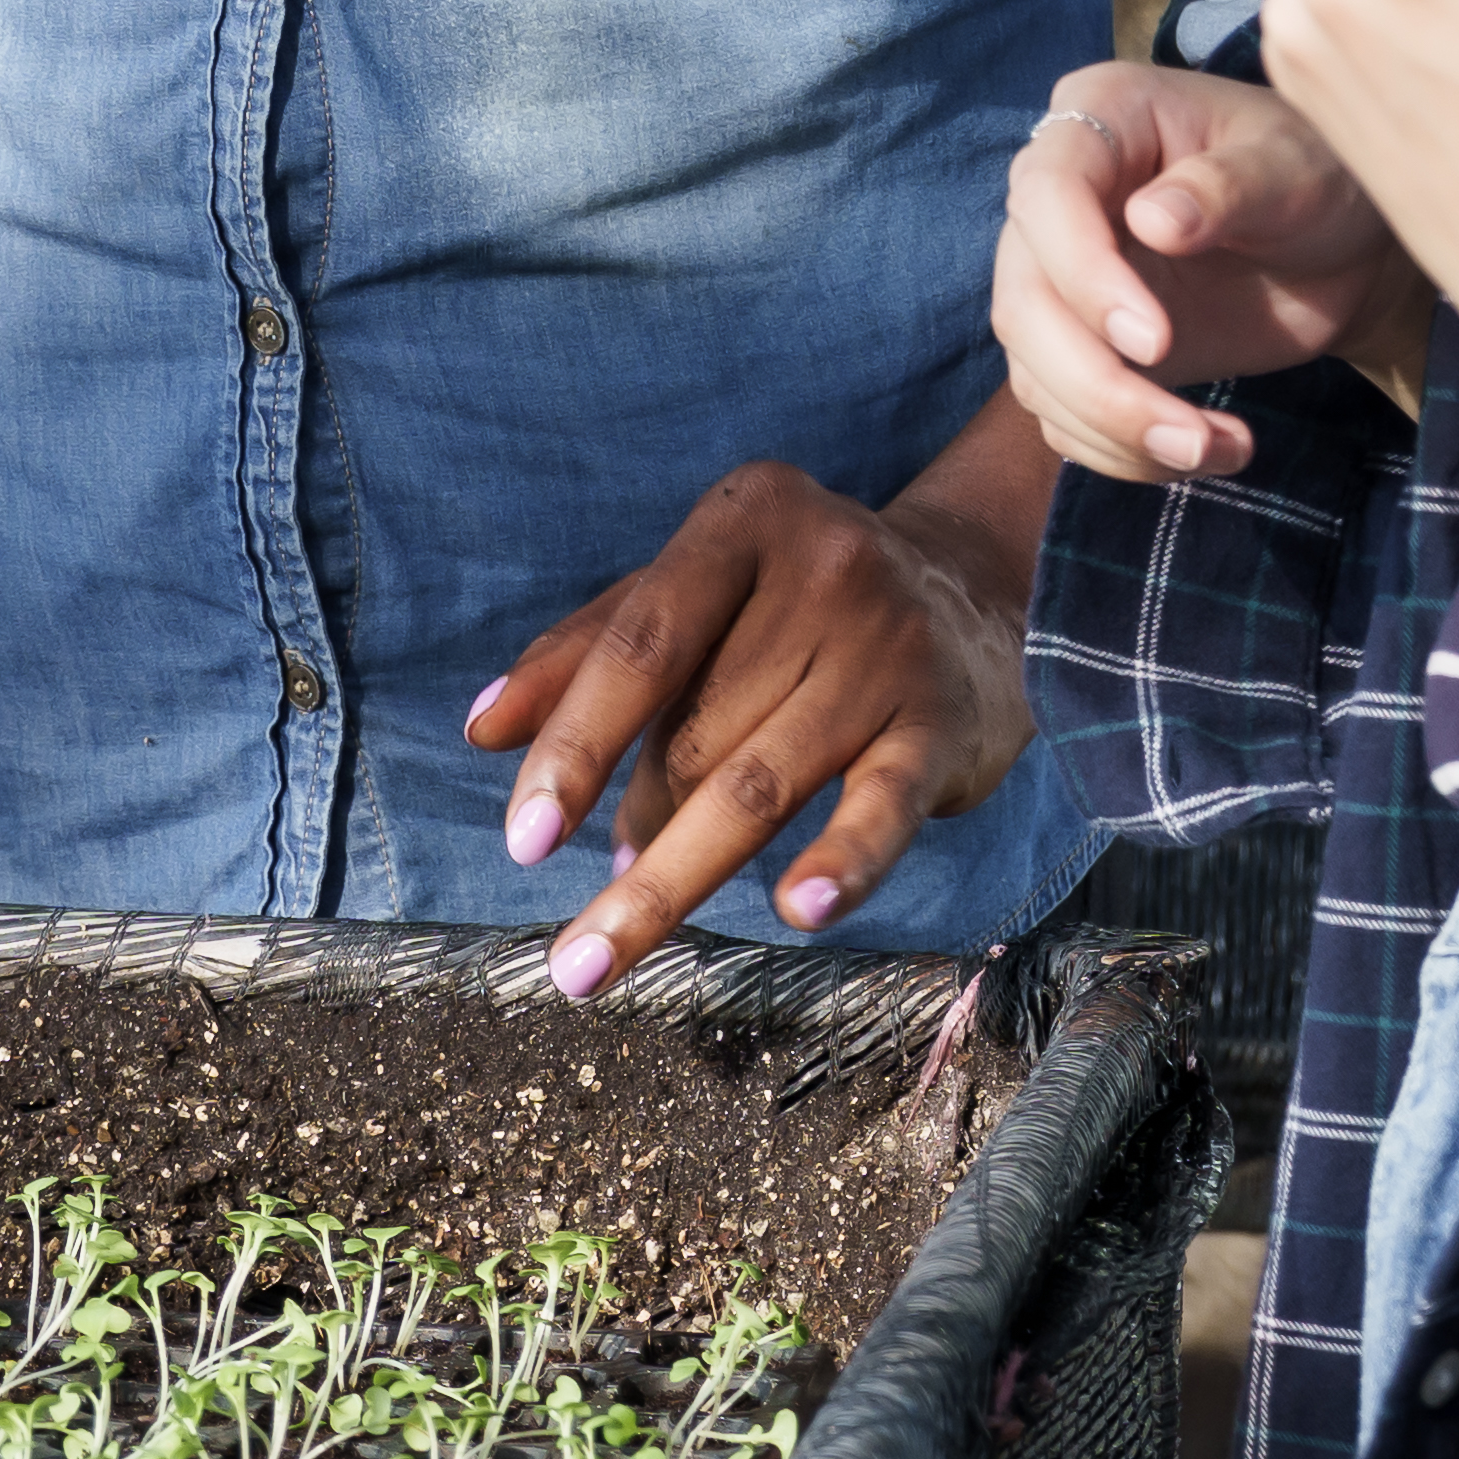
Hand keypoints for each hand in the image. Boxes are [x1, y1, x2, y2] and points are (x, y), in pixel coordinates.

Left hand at [467, 455, 1038, 1001]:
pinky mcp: (944, 724)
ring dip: (680, 871)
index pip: (641, 641)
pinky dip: (842, 861)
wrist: (976, 592)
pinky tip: (798, 910)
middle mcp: (825, 567)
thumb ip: (585, 650)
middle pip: (698, 726)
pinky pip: (883, 805)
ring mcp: (890, 646)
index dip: (575, 743)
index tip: (525, 839)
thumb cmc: (796, 601)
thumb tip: (482, 730)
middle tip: (582, 930)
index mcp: (744, 519)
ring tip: (618, 940)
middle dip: (633, 828)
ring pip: (762, 780)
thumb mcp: (695, 594)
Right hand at [995, 62, 1430, 481]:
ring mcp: (1063, 278)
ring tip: (1215, 449)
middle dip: (1095, 382)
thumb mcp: (1292, 170)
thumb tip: (1152, 220)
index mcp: (1101, 120)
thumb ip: (1228, 187)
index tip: (1153, 342)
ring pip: (1037, 369)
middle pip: (1025, 301)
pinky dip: (1124, 451)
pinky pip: (1068, 412)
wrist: (1338, 249)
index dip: (1085, 275)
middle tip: (1188, 435)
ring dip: (1115, 430)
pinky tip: (1205, 450)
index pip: (1047, 196)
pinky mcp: (1084, 346)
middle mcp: (1059, 199)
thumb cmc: (1317, 178)